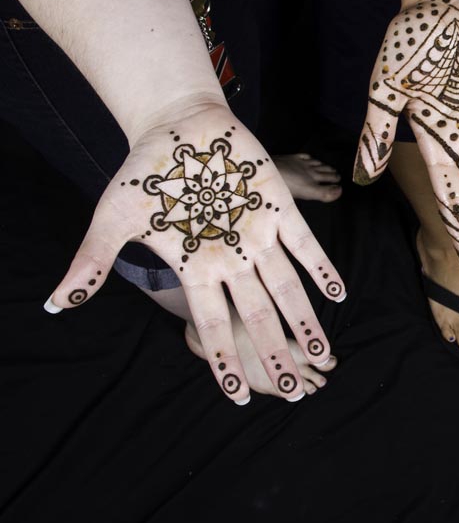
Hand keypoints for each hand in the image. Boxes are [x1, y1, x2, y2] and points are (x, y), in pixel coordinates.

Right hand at [44, 104, 345, 402]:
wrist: (178, 125)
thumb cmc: (146, 172)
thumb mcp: (115, 217)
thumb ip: (95, 260)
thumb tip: (57, 302)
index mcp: (198, 267)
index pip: (214, 324)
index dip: (226, 360)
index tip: (240, 397)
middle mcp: (233, 259)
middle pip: (260, 316)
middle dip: (276, 352)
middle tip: (296, 391)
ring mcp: (259, 235)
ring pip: (287, 288)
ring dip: (306, 320)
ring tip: (323, 353)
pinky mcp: (278, 207)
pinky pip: (305, 244)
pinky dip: (321, 267)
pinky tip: (338, 294)